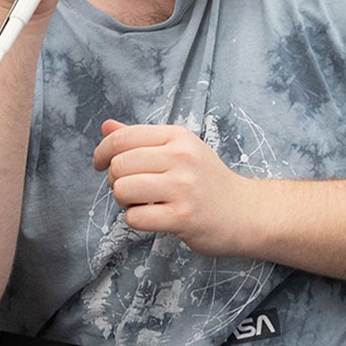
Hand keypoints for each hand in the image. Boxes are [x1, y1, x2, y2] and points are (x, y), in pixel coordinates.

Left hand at [94, 120, 251, 255]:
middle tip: (131, 188)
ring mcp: (183, 187)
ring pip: (123, 190)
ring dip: (125, 201)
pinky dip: (136, 220)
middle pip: (119, 165)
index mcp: (178, 136)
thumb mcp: (180, 150)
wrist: (244, 211)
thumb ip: (141, 139)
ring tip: (143, 202)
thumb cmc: (207, 180)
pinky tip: (154, 216)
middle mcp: (181, 157)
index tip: (100, 164)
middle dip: (115, 180)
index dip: (102, 151)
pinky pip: (135, 218)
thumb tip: (106, 126)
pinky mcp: (182, 216)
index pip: (123, 137)